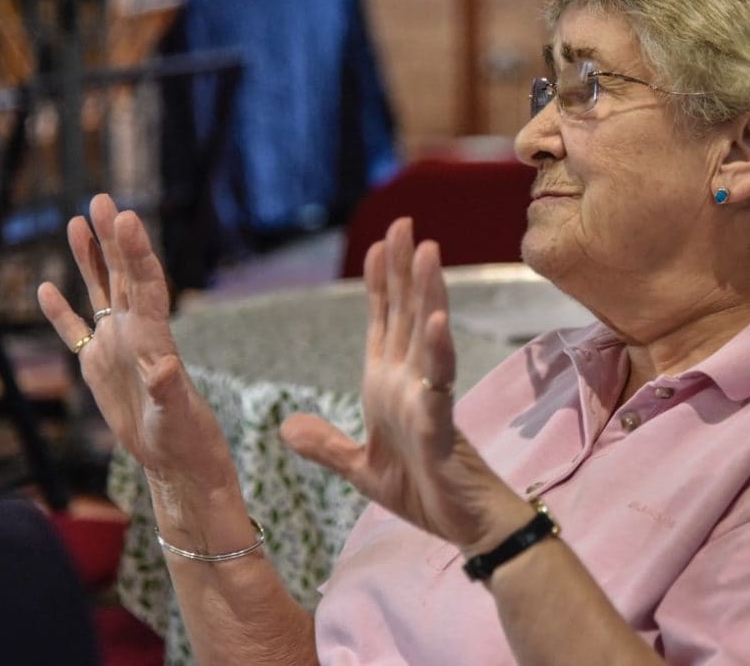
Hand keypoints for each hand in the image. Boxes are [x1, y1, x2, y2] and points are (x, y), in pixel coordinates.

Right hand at [37, 194, 237, 497]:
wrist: (174, 457)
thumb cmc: (184, 435)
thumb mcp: (177, 413)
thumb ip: (170, 389)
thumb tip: (166, 367)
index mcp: (155, 336)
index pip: (146, 282)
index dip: (137, 250)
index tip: (127, 217)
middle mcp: (136, 332)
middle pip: (123, 274)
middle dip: (112, 238)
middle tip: (100, 199)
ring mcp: (116, 345)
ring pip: (100, 292)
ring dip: (90, 259)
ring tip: (77, 222)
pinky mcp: (99, 366)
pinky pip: (76, 331)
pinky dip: (61, 312)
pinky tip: (45, 288)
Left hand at [280, 219, 527, 553]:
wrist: (463, 526)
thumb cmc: (423, 491)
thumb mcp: (359, 469)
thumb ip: (326, 446)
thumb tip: (286, 426)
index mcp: (387, 386)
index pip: (382, 323)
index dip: (379, 284)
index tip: (378, 244)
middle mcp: (408, 382)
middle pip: (404, 314)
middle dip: (402, 268)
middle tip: (403, 223)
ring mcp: (427, 398)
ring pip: (425, 335)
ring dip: (425, 293)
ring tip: (426, 251)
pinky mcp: (441, 424)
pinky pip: (438, 382)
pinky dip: (436, 351)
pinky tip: (434, 322)